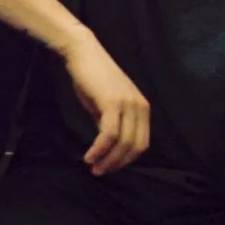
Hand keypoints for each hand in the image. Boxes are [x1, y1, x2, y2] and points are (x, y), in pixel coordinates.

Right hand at [62, 31, 149, 174]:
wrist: (82, 52)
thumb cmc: (91, 76)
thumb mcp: (104, 103)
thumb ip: (110, 121)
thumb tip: (107, 143)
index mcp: (142, 108)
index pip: (141, 142)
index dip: (126, 159)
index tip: (109, 166)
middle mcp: (140, 108)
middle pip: (136, 147)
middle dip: (118, 163)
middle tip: (100, 172)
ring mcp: (128, 105)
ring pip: (124, 143)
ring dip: (108, 160)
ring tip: (94, 168)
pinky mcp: (112, 104)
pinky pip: (109, 134)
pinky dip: (99, 149)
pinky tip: (89, 156)